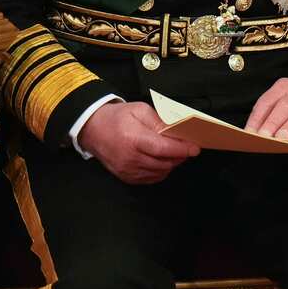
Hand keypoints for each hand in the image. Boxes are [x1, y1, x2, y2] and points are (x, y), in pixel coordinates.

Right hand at [77, 101, 199, 183]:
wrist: (92, 130)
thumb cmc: (117, 117)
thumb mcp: (139, 110)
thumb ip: (159, 121)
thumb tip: (177, 131)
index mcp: (133, 138)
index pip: (163, 149)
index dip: (181, 149)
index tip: (195, 148)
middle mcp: (130, 158)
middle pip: (164, 162)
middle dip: (180, 156)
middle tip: (187, 148)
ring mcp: (128, 170)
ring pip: (160, 172)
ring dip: (171, 164)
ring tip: (174, 153)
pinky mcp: (127, 177)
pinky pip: (151, 178)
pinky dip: (161, 170)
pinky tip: (162, 161)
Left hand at [245, 78, 287, 140]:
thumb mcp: (283, 98)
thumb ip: (269, 112)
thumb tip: (252, 132)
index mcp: (284, 87)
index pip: (267, 101)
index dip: (257, 118)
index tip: (250, 132)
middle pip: (285, 106)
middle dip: (273, 122)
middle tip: (264, 136)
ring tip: (282, 138)